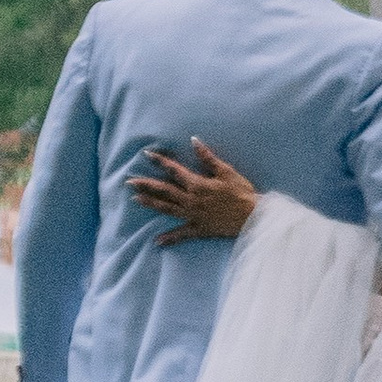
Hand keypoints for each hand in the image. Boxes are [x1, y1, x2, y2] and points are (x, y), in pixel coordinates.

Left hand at [131, 139, 257, 243]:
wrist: (252, 216)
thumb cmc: (241, 191)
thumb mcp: (225, 171)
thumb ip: (207, 157)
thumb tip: (193, 140)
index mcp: (197, 184)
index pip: (174, 170)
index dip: (160, 161)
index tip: (146, 154)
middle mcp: (191, 200)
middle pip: (164, 191)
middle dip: (146, 185)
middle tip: (129, 181)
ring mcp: (193, 215)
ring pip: (167, 208)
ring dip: (151, 203)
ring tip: (136, 199)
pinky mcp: (198, 228)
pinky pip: (181, 234)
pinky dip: (169, 238)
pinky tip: (157, 242)